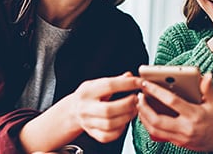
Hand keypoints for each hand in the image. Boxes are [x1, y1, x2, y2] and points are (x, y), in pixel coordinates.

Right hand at [19, 72, 141, 151]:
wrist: (73, 111)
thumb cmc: (88, 95)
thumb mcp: (97, 84)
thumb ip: (114, 81)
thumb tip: (129, 76)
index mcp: (87, 92)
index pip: (108, 86)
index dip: (126, 84)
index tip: (139, 82)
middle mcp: (85, 108)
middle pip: (108, 109)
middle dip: (127, 104)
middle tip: (136, 99)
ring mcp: (88, 122)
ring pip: (110, 124)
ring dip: (127, 117)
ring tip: (134, 110)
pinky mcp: (92, 133)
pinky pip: (108, 136)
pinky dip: (119, 130)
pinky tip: (124, 122)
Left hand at [136, 73, 212, 152]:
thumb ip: (208, 88)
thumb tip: (206, 75)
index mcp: (195, 115)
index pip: (171, 102)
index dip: (156, 91)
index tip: (146, 84)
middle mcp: (186, 128)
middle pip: (157, 120)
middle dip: (144, 108)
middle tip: (139, 96)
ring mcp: (181, 138)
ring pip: (155, 130)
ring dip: (144, 117)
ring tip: (140, 105)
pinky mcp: (179, 143)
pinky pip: (159, 135)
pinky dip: (150, 125)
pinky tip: (147, 116)